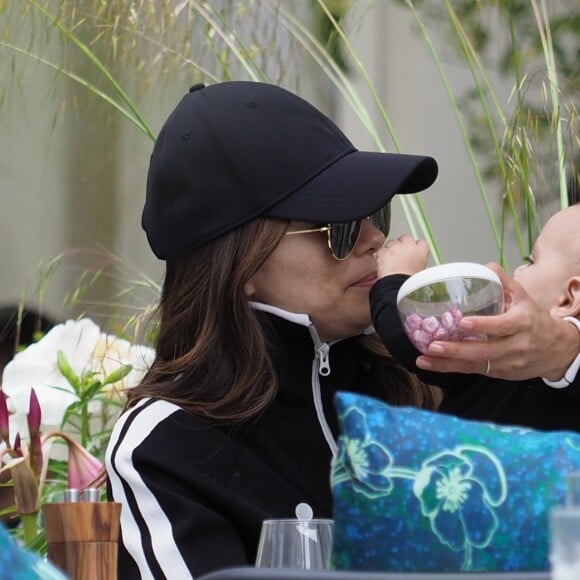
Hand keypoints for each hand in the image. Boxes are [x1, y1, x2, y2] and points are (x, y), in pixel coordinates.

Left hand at [375, 235, 428, 277]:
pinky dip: (381, 255)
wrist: (399, 286)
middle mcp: (409, 245)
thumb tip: (413, 261)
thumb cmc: (410, 282)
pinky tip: (383, 263)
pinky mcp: (383, 252)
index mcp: (421, 250)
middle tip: (399, 256)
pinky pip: (381, 250)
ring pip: (391, 242)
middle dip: (402, 244)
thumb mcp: (421, 270)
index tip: (412, 252)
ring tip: (390, 261)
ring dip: (390, 249)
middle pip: (405, 238)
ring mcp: (395, 247)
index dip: (415, 247)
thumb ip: (418, 260)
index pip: (420, 243)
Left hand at [415, 263, 579, 379]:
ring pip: (476, 365)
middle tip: (433, 345)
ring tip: (424, 359)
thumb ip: (504, 282)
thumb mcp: (524, 297)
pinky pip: (474, 371)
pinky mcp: (500, 373)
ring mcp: (508, 362)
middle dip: (457, 350)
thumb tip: (485, 266)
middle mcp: (516, 345)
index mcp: (523, 323)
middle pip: (485, 351)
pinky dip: (452, 369)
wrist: (556, 349)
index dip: (483, 325)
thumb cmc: (534, 319)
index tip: (462, 322)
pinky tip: (432, 364)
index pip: (503, 325)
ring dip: (448, 364)